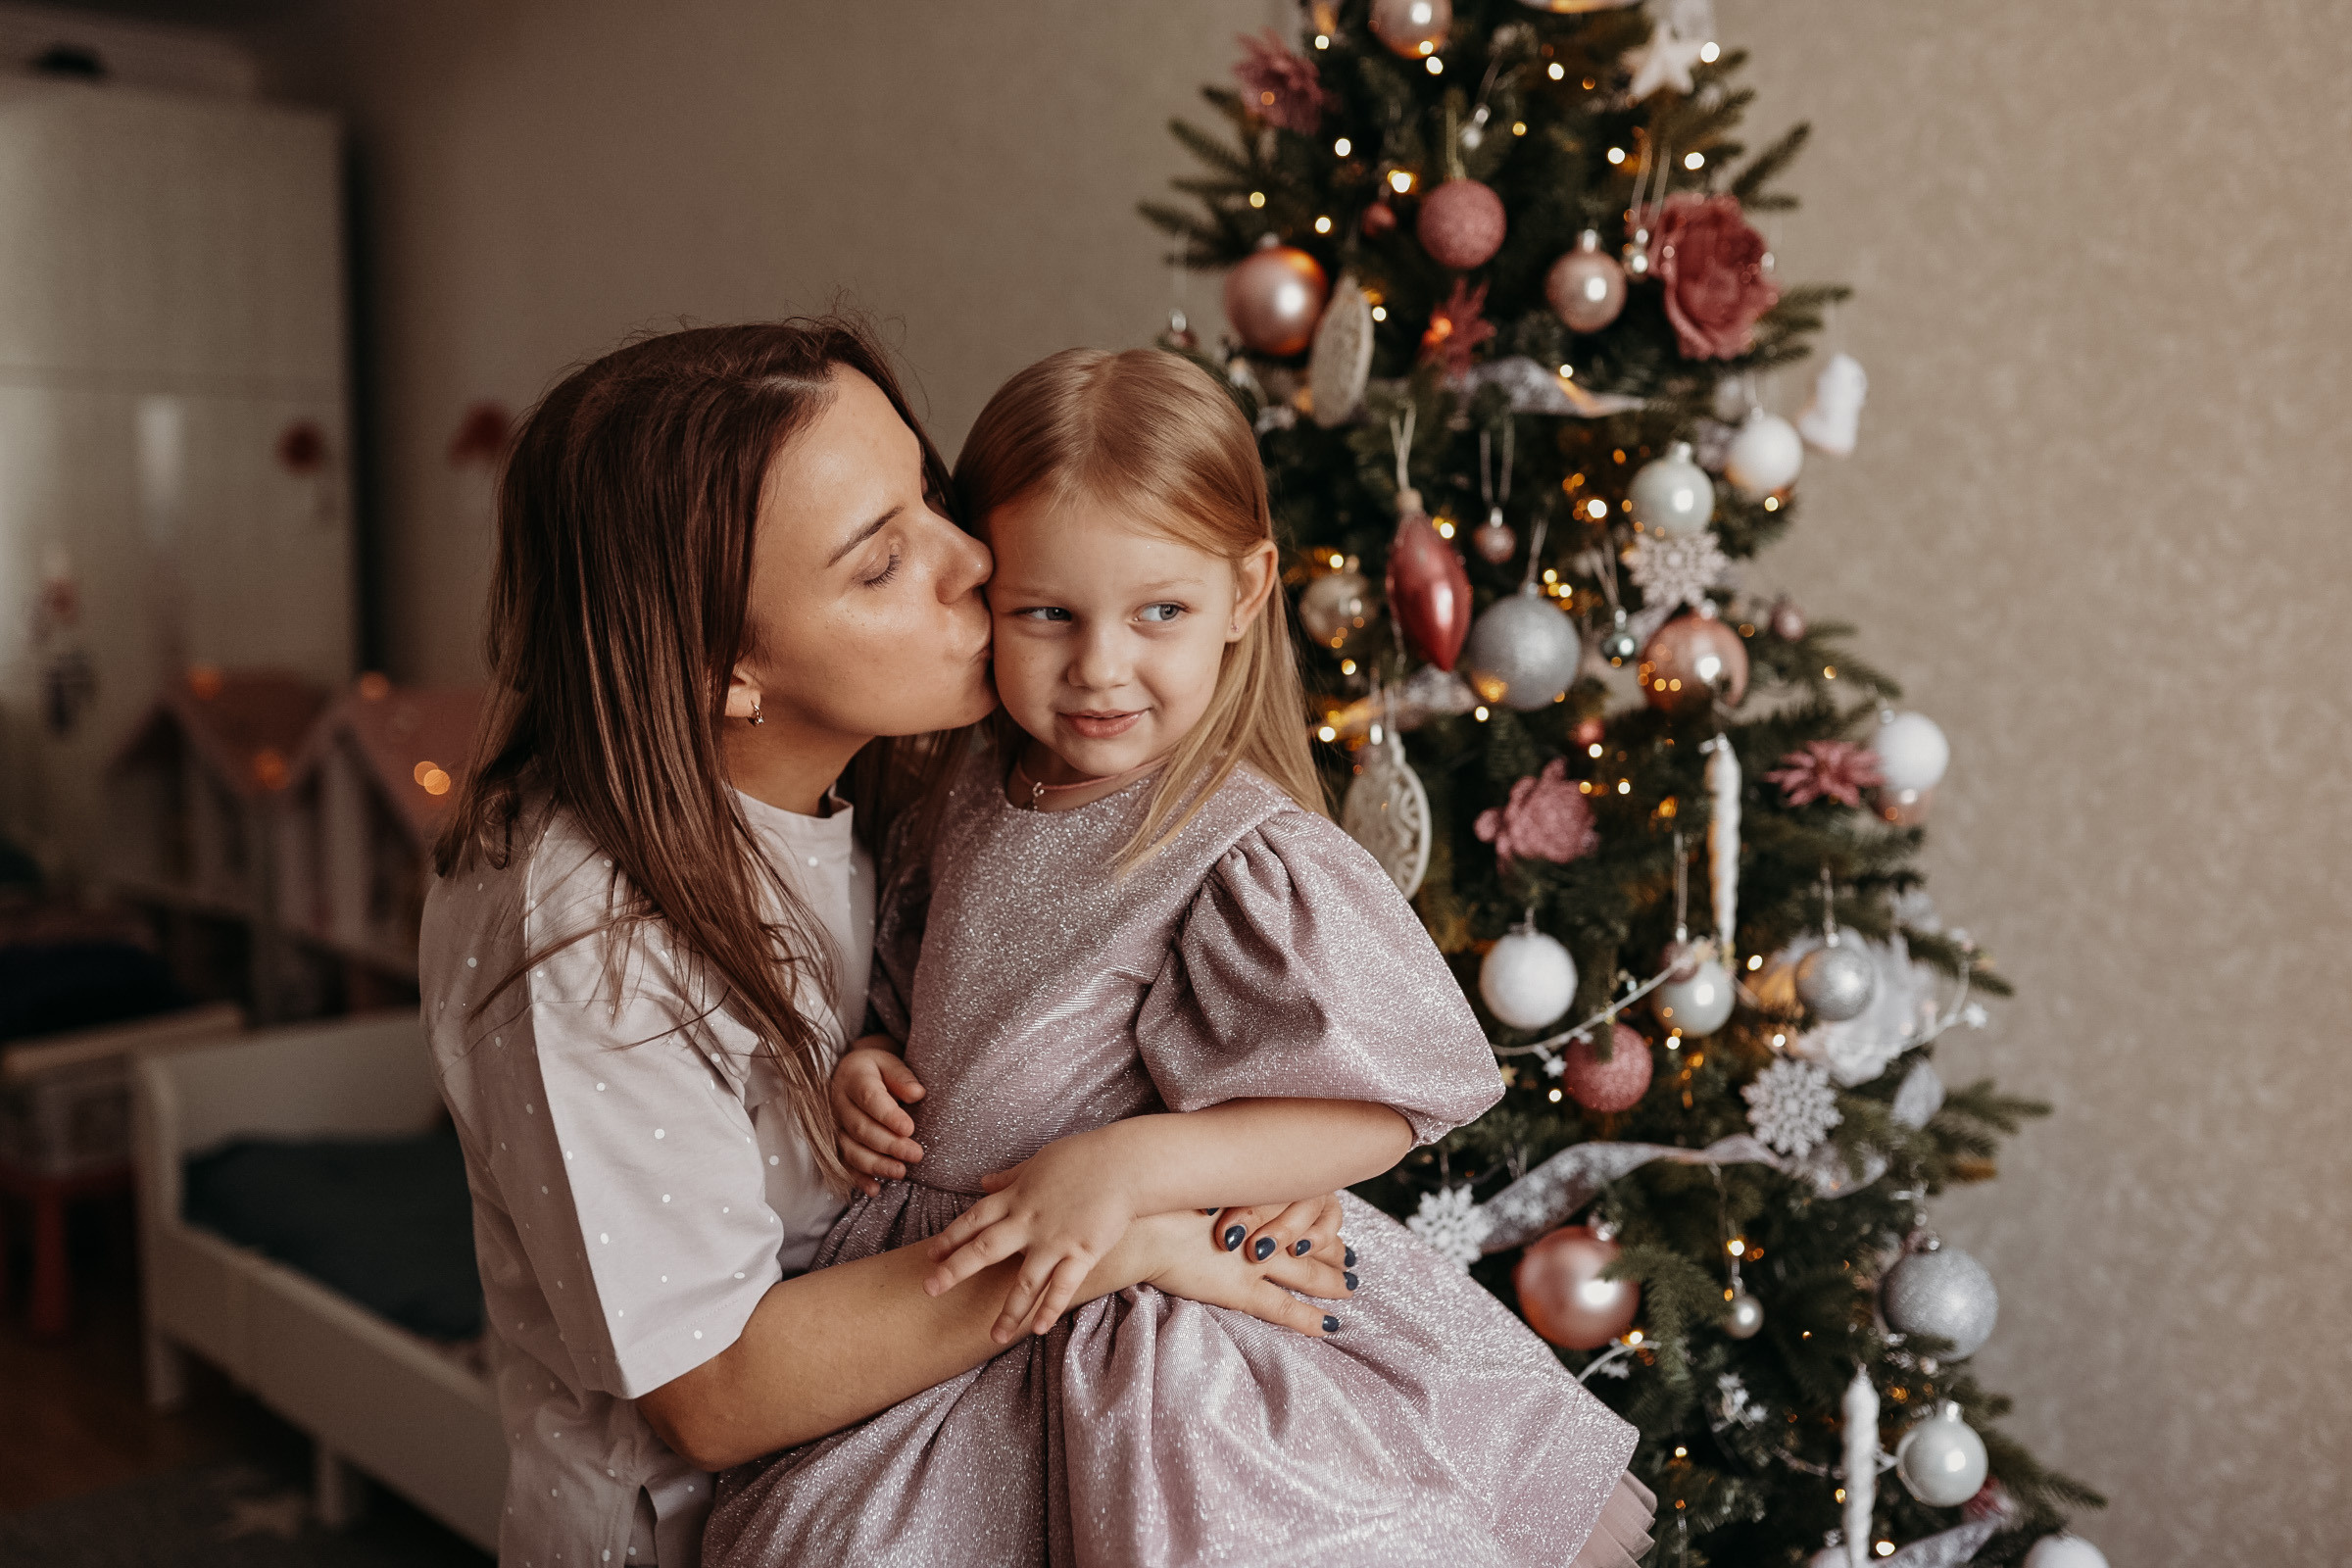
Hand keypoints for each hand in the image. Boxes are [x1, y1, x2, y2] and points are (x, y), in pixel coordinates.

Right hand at [829, 1038, 924, 1196]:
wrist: (851, 1073)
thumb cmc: (877, 1069)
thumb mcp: (889, 1062)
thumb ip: (902, 1076)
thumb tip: (917, 1093)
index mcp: (853, 1078)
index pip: (869, 1098)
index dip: (888, 1115)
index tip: (909, 1128)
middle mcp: (839, 1103)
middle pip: (861, 1128)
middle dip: (889, 1145)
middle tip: (916, 1154)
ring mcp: (834, 1126)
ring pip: (850, 1149)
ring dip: (875, 1165)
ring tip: (900, 1172)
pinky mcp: (835, 1143)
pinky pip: (843, 1164)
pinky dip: (858, 1179)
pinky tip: (875, 1190)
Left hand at [926, 1138, 1138, 1342]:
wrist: (1125, 1163)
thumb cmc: (1084, 1157)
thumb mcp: (1039, 1161)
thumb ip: (1010, 1177)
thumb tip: (983, 1181)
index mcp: (1017, 1196)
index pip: (974, 1219)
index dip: (950, 1237)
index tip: (930, 1255)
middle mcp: (1029, 1221)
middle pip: (984, 1248)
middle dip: (955, 1269)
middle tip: (929, 1288)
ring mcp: (1054, 1240)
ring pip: (1024, 1281)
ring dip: (1008, 1311)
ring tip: (993, 1336)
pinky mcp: (1082, 1252)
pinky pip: (1062, 1286)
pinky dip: (1049, 1308)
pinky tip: (1037, 1329)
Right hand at [1132, 1201, 1354, 1337]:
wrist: (1140, 1227)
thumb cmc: (1158, 1200)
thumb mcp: (1194, 1182)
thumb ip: (1217, 1184)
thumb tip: (1220, 1175)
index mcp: (1256, 1198)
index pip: (1300, 1207)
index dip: (1318, 1217)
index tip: (1330, 1224)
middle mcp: (1262, 1228)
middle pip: (1310, 1240)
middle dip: (1332, 1251)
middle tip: (1350, 1259)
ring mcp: (1254, 1261)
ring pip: (1307, 1274)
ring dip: (1332, 1283)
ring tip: (1350, 1289)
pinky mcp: (1240, 1290)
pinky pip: (1283, 1307)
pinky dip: (1308, 1318)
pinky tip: (1329, 1326)